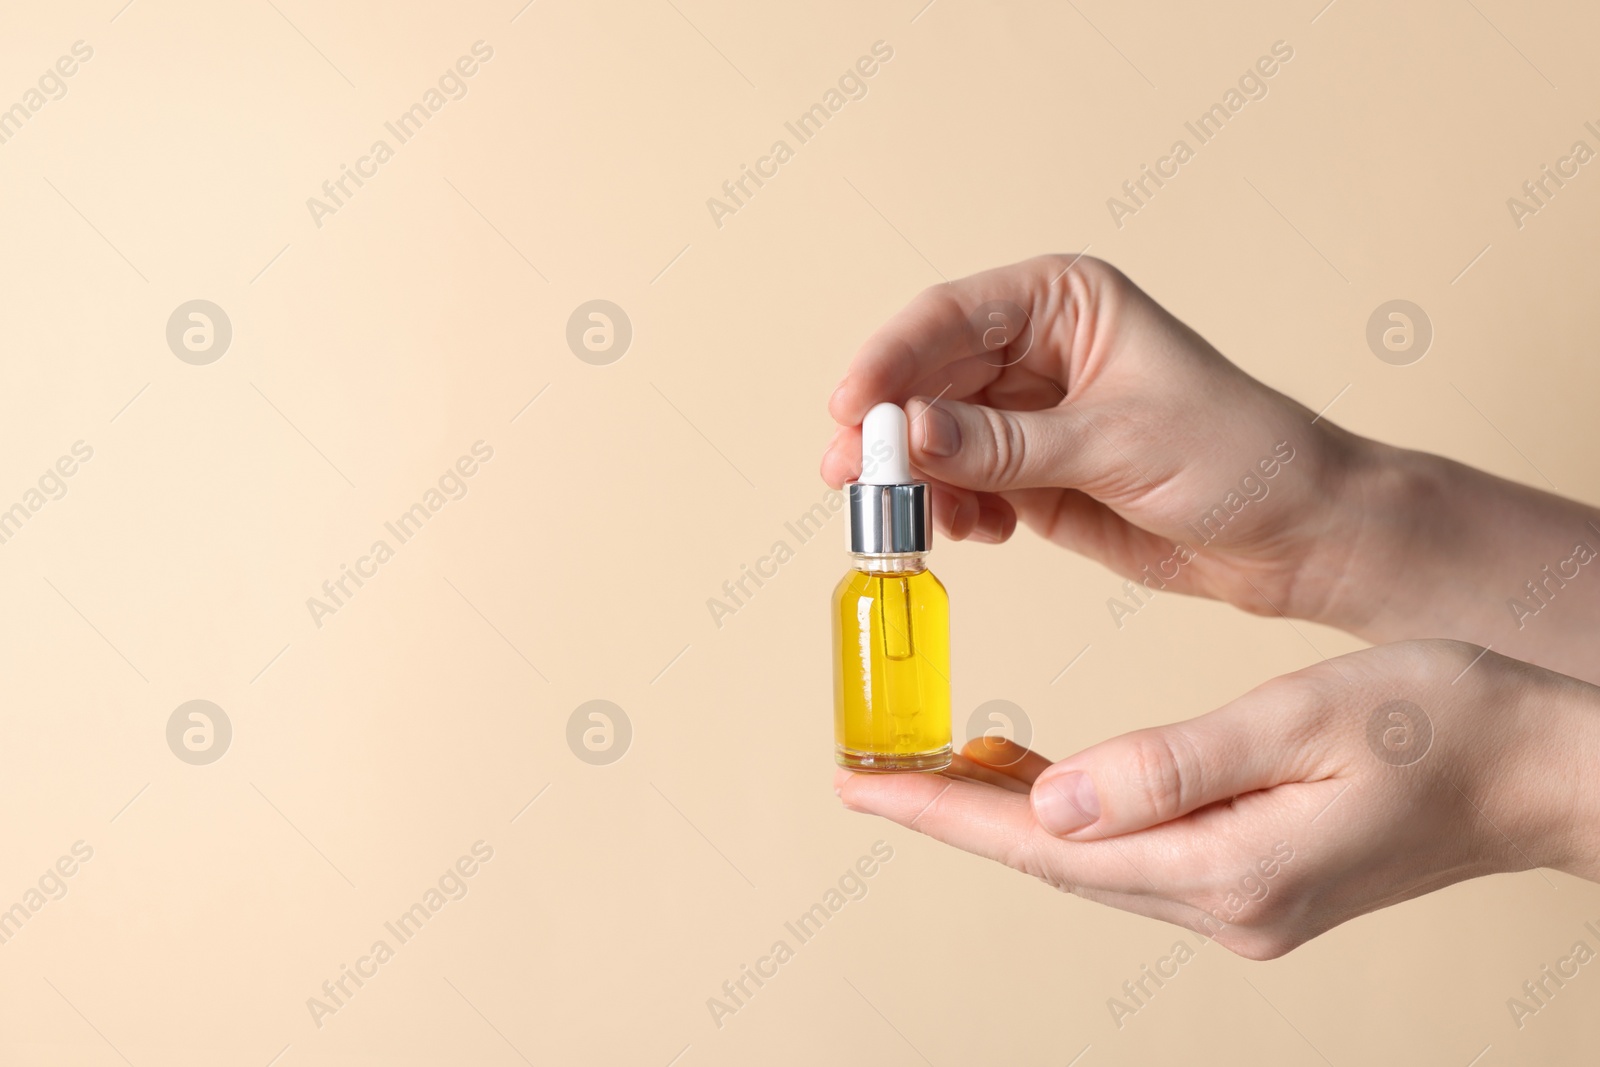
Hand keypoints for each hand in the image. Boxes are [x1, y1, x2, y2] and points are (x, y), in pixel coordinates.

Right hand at [821, 254, 1371, 624]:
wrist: (1296, 535)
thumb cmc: (1239, 456)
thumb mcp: (1115, 444)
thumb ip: (1005, 444)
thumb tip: (908, 434)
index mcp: (1065, 302)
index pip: (951, 316)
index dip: (891, 358)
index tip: (850, 407)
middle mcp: (1039, 350)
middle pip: (929, 377)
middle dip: (889, 427)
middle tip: (850, 473)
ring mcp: (1031, 416)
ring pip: (937, 436)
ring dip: (916, 477)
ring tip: (916, 518)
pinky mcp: (1034, 474)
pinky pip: (964, 485)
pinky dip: (955, 509)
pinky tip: (978, 532)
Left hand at [835, 641, 1599, 956]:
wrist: (1545, 770)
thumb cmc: (1447, 724)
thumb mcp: (1305, 722)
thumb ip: (1172, 765)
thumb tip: (1050, 800)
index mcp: (1229, 870)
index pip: (1046, 846)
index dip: (945, 812)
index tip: (864, 788)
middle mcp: (1226, 907)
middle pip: (1054, 860)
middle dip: (957, 815)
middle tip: (874, 774)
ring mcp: (1243, 905)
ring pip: (1089, 859)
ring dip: (1008, 816)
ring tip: (933, 769)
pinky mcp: (1257, 884)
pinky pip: (1134, 853)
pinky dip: (1074, 816)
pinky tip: (1042, 780)